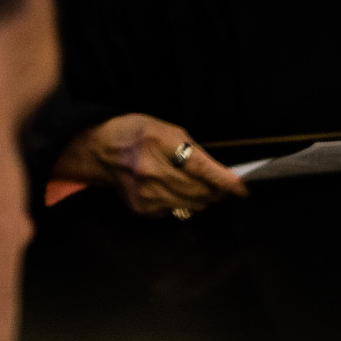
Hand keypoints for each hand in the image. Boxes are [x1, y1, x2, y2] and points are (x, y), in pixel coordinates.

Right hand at [51, 114, 247, 217]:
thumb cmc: (135, 134)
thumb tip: (218, 173)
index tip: (241, 188)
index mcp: (161, 144)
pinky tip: (171, 189)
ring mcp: (147, 193)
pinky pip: (175, 210)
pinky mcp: (143, 208)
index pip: (202, 169)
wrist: (99, 151)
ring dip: (202, 198)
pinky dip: (181, 202)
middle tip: (221, 187)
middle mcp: (153, 171)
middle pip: (201, 191)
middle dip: (216, 191)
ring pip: (192, 205)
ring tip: (198, 187)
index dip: (225, 181)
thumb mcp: (165, 129)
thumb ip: (193, 150)